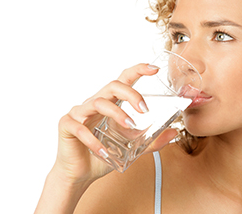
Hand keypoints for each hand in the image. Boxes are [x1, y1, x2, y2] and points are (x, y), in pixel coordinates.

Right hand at [52, 63, 177, 184]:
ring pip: (98, 102)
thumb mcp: (132, 147)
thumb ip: (152, 140)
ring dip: (117, 114)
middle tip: (144, 110)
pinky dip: (94, 141)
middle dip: (131, 94)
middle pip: (113, 86)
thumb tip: (174, 133)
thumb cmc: (104, 153)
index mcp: (110, 103)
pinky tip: (105, 152)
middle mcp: (95, 102)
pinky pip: (80, 128)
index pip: (124, 80)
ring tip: (130, 127)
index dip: (138, 70)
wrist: (81, 173)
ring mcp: (80, 112)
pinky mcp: (67, 125)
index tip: (154, 69)